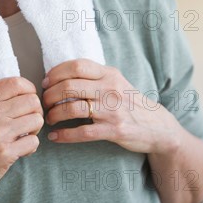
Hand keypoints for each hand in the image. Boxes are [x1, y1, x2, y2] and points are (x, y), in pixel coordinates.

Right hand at [0, 77, 43, 202]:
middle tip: (29, 121)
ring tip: (26, 135)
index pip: (15, 83)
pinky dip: (31, 146)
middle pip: (31, 100)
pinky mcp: (5, 153)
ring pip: (36, 119)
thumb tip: (24, 91)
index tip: (29, 98)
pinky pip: (33, 141)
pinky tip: (22, 150)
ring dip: (36, 129)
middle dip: (36, 111)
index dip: (29, 89)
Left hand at [42, 59, 180, 152]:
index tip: (46, 82)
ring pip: (73, 108)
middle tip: (44, 102)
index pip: (76, 66)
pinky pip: (83, 132)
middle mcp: (110, 88)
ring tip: (49, 118)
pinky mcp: (115, 130)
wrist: (158, 126)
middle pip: (69, 86)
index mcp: (109, 73)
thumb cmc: (129, 102)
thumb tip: (60, 75)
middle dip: (50, 95)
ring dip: (54, 114)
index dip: (56, 73)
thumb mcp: (116, 81)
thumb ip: (94, 76)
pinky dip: (64, 135)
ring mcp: (113, 110)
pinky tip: (55, 137)